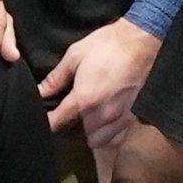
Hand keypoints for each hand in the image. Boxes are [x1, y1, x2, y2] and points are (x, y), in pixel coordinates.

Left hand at [39, 15, 161, 147]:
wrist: (142, 42)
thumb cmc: (108, 45)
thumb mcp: (75, 55)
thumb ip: (56, 78)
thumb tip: (40, 92)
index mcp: (84, 100)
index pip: (57, 123)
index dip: (47, 120)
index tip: (45, 114)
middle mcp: (101, 115)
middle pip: (75, 135)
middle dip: (66, 126)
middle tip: (64, 112)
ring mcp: (119, 119)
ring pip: (95, 140)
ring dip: (86, 134)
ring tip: (84, 119)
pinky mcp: (133, 118)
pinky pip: (115, 139)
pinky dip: (106, 135)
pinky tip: (103, 123)